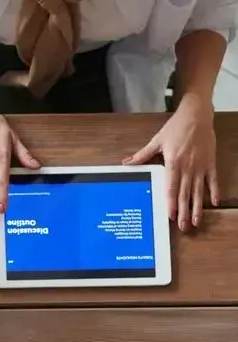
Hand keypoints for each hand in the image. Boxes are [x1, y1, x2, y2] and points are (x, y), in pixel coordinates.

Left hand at [125, 98, 217, 230]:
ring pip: (198, 191)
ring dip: (198, 207)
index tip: (171, 216)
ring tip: (196, 222)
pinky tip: (214, 203)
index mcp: (173, 162)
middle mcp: (188, 167)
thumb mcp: (157, 141)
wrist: (197, 113)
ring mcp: (200, 166)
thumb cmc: (176, 127)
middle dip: (184, 212)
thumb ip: (142, 155)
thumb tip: (126, 163)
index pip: (171, 188)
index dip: (171, 203)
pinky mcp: (210, 162)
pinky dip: (214, 191)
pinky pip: (213, 180)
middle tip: (183, 228)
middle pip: (185, 194)